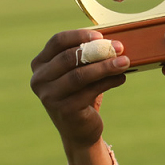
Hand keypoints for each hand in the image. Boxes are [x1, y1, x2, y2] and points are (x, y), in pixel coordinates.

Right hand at [30, 29, 129, 150]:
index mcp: (40, 64)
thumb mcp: (79, 71)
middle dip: (98, 50)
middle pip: (69, 57)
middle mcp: (39, 79)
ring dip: (105, 66)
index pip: (57, 41)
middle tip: (120, 48)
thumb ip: (87, 55)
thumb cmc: (81, 93)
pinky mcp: (63, 110)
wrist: (79, 129)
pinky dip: (108, 82)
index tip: (101, 36)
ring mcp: (49, 96)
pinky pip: (89, 91)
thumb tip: (113, 41)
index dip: (79, 35)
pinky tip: (121, 78)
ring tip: (125, 62)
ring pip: (80, 75)